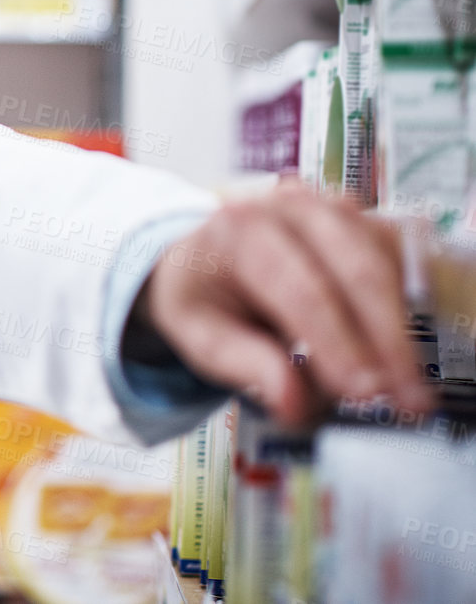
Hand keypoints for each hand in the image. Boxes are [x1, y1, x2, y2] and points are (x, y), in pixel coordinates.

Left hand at [132, 181, 435, 427]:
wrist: (204, 254)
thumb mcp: (200, 332)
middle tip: (407, 398)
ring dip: (402, 328)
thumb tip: (292, 402)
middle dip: (387, 339)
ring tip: (410, 386)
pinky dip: (403, 303)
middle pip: (356, 271)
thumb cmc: (204, 294)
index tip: (364, 391)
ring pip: (385, 263)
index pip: (302, 290)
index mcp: (240, 230)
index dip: (339, 343)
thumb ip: (245, 365)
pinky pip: (395, 258)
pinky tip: (399, 347)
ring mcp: (329, 208)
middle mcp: (289, 207)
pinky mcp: (358, 219)